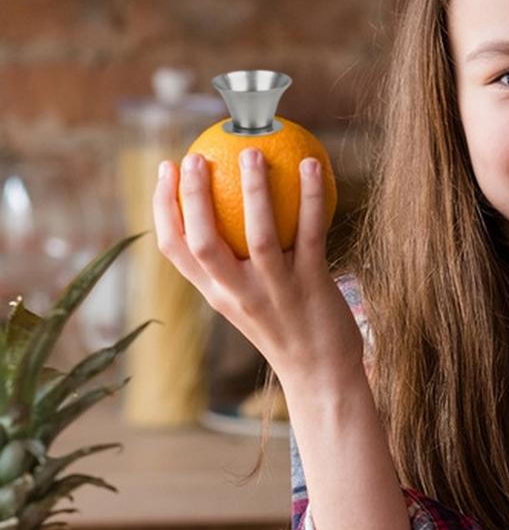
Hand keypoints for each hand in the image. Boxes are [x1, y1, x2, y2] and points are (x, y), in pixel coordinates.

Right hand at [152, 148, 363, 385]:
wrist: (323, 377)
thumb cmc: (288, 330)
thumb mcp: (250, 302)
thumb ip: (236, 268)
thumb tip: (233, 210)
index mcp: (217, 294)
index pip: (175, 249)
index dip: (163, 206)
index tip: (165, 167)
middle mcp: (239, 294)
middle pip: (203, 241)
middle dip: (192, 195)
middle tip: (196, 155)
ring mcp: (276, 291)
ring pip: (258, 235)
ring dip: (255, 190)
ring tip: (253, 153)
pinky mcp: (312, 286)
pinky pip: (310, 232)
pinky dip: (311, 197)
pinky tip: (314, 165)